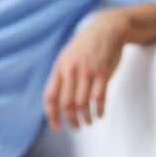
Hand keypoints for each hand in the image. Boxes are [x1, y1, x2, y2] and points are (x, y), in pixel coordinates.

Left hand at [42, 11, 126, 129]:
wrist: (105, 29)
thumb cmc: (84, 46)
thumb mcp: (65, 57)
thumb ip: (60, 76)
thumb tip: (54, 99)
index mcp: (59, 68)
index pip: (50, 96)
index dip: (51, 114)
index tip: (56, 126)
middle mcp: (71, 71)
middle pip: (67, 103)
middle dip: (70, 119)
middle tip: (75, 127)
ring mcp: (88, 72)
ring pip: (83, 103)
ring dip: (85, 117)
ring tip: (88, 122)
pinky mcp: (103, 73)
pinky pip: (100, 97)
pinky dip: (99, 110)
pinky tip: (100, 115)